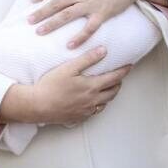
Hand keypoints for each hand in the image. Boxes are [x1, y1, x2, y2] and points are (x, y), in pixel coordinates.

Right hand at [0, 46, 131, 124]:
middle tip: (119, 76)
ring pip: (105, 103)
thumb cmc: (51, 85)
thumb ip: (88, 59)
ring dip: (109, 95)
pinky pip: (94, 112)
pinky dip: (99, 105)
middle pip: (113, 92)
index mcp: (92, 87)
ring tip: (108, 87)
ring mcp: (86, 111)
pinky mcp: (78, 117)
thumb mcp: (69, 67)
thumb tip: (104, 50)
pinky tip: (94, 101)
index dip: (124, 71)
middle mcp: (92, 100)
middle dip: (118, 83)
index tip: (130, 66)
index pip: (115, 78)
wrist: (37, 105)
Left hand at [27, 0, 161, 47]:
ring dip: (52, 24)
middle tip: (29, 21)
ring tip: (40, 32)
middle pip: (56, 4)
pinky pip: (88, 28)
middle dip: (41, 13)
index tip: (32, 0)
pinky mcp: (102, 13)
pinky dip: (79, 37)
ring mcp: (90, 4)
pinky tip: (69, 45)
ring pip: (66, 15)